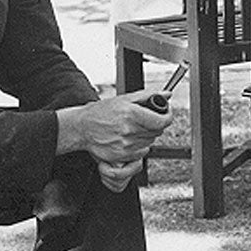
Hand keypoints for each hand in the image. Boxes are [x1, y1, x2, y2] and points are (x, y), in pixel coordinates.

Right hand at [55, 95, 169, 188]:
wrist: (83, 128)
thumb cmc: (101, 112)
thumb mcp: (124, 99)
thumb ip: (147, 96)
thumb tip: (166, 94)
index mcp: (131, 114)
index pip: (162, 121)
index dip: (168, 117)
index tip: (167, 114)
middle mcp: (129, 130)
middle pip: (157, 131)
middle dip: (155, 124)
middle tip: (145, 119)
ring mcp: (126, 145)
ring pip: (150, 142)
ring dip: (147, 135)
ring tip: (134, 129)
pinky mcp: (122, 156)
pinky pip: (141, 152)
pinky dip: (139, 146)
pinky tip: (129, 139)